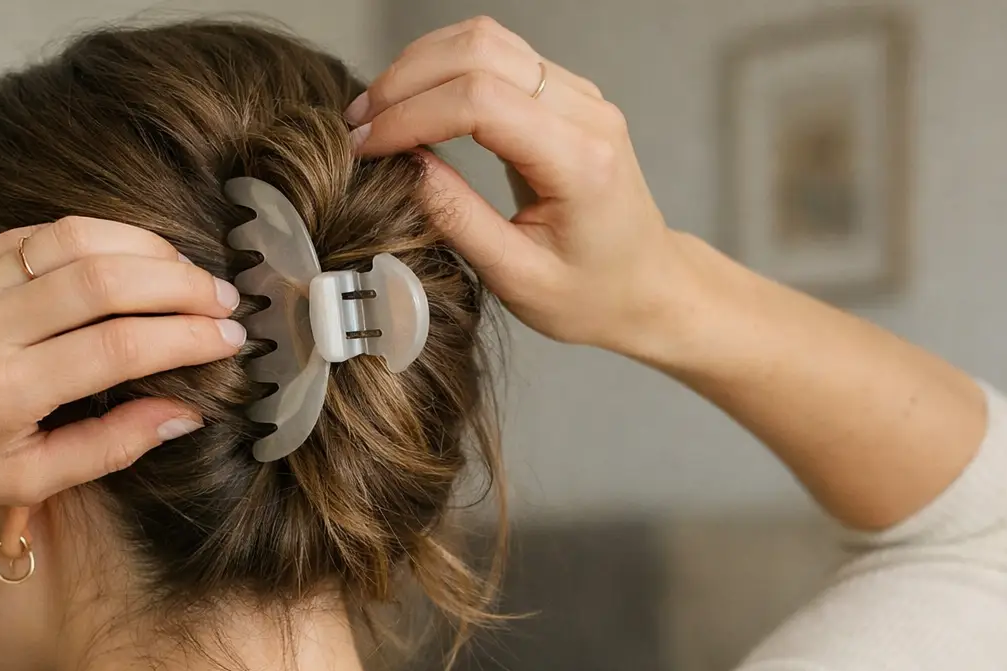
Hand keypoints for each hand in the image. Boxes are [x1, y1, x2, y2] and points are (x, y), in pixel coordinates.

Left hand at [0, 217, 244, 505]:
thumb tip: (184, 415)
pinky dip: (103, 237)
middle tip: (227, 302)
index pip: (119, 347)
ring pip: (78, 241)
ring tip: (193, 275)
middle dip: (182, 286)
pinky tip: (138, 255)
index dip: (187, 338)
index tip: (231, 342)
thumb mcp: (20, 481)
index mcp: (3, 393)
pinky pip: (44, 233)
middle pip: (106, 281)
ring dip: (149, 251)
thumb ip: (107, 449)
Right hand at [348, 16, 694, 350]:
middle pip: (479, 51)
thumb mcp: (516, 277)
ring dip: (418, 67)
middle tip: (358, 128)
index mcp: (580, 161)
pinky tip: (411, 105)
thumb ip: (457, 218)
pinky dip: (442, 69)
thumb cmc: (592, 295)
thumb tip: (401, 166)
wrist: (648, 286)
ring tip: (376, 115)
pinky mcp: (562, 93)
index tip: (365, 148)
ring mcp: (576, 94)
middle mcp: (585, 112)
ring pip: (484, 39)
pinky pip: (495, 53)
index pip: (481, 103)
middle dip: (405, 82)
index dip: (411, 116)